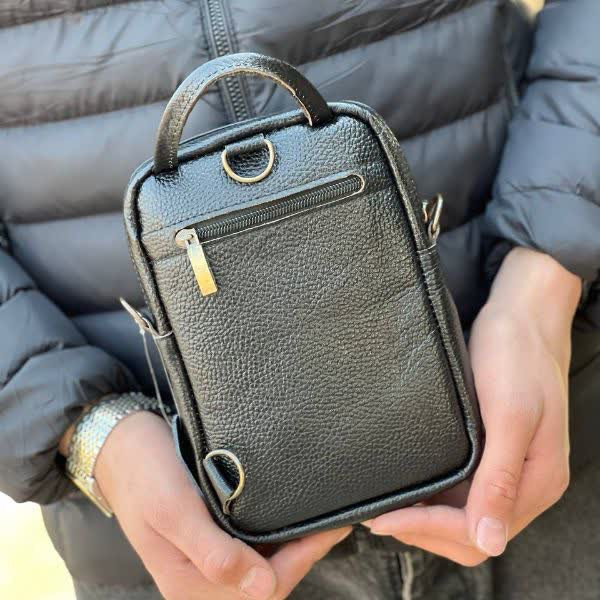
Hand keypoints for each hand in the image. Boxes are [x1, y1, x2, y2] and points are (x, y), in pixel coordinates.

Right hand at [94, 411, 350, 598]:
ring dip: (292, 548)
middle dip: (302, 556)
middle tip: (332, 522)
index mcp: (189, 583)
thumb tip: (262, 589)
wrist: (121, 444)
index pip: (261, 589)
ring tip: (318, 519)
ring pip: (261, 566)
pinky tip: (290, 515)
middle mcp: (200, 577)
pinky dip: (276, 537)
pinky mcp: (210, 536)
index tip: (328, 529)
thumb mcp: (174, 509)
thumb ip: (214, 554)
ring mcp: (206, 557)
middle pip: (266, 582)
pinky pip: (251, 547)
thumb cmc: (144, 472)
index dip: (300, 561)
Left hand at [364, 248, 580, 564]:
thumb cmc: (517, 356)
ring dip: (427, 517)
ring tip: (388, 505)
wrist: (523, 317)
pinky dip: (435, 496)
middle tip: (379, 516)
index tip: (386, 519)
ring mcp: (510, 467)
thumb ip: (501, 479)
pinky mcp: (495, 450)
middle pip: (472, 534)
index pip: (478, 533)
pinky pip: (464, 489)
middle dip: (424, 530)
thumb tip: (491, 540)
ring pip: (465, 515)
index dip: (429, 530)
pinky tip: (410, 485)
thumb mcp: (510, 415)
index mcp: (538, 480)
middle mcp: (526, 482)